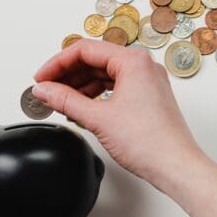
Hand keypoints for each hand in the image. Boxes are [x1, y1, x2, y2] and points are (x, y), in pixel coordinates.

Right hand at [31, 39, 205, 188]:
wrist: (175, 166)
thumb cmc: (149, 142)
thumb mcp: (97, 118)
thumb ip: (65, 100)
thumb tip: (44, 90)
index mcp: (133, 61)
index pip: (85, 50)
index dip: (57, 63)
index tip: (41, 79)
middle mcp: (143, 66)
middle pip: (95, 60)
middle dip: (67, 75)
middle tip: (46, 90)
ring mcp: (147, 82)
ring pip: (104, 74)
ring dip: (80, 86)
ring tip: (60, 101)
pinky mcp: (148, 97)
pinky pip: (115, 87)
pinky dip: (95, 95)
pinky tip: (81, 108)